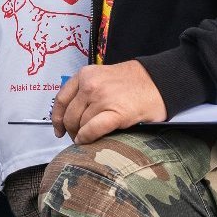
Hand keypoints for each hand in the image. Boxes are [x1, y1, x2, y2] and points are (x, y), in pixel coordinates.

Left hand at [52, 60, 166, 143]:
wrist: (159, 81)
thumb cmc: (132, 82)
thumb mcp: (102, 77)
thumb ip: (85, 91)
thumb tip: (70, 116)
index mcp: (85, 74)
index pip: (61, 99)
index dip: (57, 118)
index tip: (59, 129)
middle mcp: (90, 85)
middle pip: (70, 116)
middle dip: (72, 131)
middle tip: (78, 138)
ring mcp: (102, 99)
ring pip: (80, 125)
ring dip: (81, 136)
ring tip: (89, 139)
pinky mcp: (116, 113)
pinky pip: (92, 130)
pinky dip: (87, 138)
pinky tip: (88, 141)